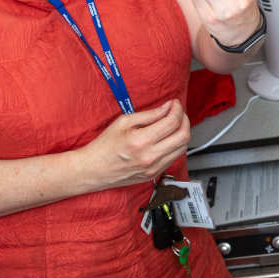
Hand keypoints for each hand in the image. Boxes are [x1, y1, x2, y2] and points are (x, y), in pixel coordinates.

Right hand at [76, 99, 190, 189]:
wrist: (94, 169)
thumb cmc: (105, 145)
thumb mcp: (124, 122)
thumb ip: (150, 114)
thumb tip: (168, 107)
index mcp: (141, 140)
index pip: (172, 122)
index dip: (177, 109)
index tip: (174, 103)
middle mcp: (150, 156)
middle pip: (183, 136)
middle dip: (184, 120)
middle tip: (178, 112)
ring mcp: (154, 168)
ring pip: (182, 148)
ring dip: (182, 132)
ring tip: (173, 124)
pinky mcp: (154, 174)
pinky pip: (174, 157)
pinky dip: (175, 145)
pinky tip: (167, 138)